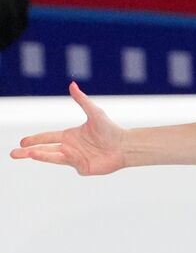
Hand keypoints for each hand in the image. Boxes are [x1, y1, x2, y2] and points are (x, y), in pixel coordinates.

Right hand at [10, 81, 128, 174]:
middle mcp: (69, 148)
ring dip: (41, 156)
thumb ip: (81, 100)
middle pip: (45, 150)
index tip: (22, 142)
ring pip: (54, 158)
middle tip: (13, 154)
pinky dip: (72, 159)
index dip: (34, 139)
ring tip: (28, 154)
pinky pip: (73, 165)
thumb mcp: (94, 113)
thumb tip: (72, 84)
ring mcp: (75, 159)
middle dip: (28, 152)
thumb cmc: (110, 129)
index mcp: (69, 136)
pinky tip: (75, 154)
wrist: (125, 146)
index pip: (47, 137)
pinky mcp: (83, 169)